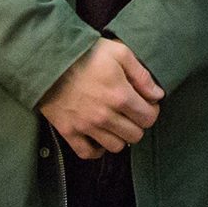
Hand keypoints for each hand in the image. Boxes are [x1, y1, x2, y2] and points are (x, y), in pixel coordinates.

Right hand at [38, 37, 163, 160]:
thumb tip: (157, 94)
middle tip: (132, 112)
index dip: (151, 111)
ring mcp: (86, 126)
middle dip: (138, 124)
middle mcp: (105, 116)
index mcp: (120, 96)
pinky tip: (99, 136)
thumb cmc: (86, 53)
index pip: (148, 118)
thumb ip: (142, 75)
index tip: (146, 103)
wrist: (49, 60)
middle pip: (135, 135)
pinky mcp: (69, 132)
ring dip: (120, 136)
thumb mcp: (120, 53)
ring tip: (117, 123)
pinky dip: (97, 149)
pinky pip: (88, 153)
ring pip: (116, 147)